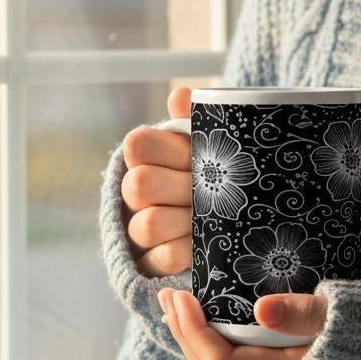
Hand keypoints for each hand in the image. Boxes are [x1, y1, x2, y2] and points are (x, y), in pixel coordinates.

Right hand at [122, 87, 192, 276]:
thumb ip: (194, 121)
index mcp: (147, 156)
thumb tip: (181, 96)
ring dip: (183, 222)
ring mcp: (139, 229)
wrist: (224, 222)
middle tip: (209, 190)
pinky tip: (202, 245)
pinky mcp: (150, 263)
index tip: (197, 156)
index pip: (137, 144)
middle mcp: (135, 191)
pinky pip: (161, 259)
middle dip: (179, 188)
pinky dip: (183, 252)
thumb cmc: (211, 174)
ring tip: (210, 219)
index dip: (169, 150)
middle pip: (139, 185)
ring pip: (148, 224)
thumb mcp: (206, 147)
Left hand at [156, 288, 329, 359]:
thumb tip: (259, 309)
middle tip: (168, 295)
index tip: (178, 295)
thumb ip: (308, 314)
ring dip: (203, 340)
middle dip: (187, 335)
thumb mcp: (354, 317)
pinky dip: (228, 345)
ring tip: (188, 307)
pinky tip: (228, 323)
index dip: (193, 332)